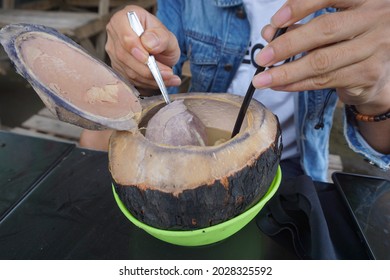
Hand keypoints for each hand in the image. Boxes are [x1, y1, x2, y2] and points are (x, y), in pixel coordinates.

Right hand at [105, 5, 180, 88]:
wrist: (159, 49)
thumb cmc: (160, 38)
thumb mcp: (166, 34)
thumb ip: (160, 37)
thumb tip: (149, 44)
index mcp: (123, 19)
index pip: (125, 37)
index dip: (136, 49)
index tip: (148, 59)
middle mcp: (114, 35)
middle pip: (125, 56)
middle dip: (147, 69)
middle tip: (168, 73)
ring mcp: (113, 53)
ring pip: (128, 71)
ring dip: (151, 79)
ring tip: (170, 79)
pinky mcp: (118, 68)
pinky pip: (131, 80)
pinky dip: (148, 83)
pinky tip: (163, 82)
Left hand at [254, 0, 389, 115]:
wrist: (378, 71)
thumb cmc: (346, 41)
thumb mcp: (328, 26)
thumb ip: (300, 25)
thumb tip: (268, 32)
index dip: (301, 6)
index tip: (275, 21)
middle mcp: (375, 19)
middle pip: (325, 30)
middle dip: (287, 45)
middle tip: (261, 58)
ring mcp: (375, 48)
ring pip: (322, 61)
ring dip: (287, 72)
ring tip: (263, 79)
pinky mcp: (368, 74)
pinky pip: (324, 81)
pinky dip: (297, 84)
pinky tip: (279, 85)